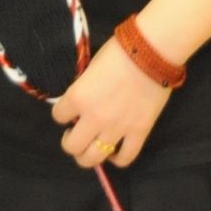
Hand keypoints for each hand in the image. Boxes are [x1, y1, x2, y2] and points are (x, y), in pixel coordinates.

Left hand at [51, 41, 170, 171]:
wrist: (152, 51)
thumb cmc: (119, 51)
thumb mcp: (90, 68)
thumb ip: (83, 89)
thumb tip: (82, 103)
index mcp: (78, 97)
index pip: (58, 116)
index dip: (63, 114)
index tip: (69, 111)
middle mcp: (94, 118)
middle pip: (71, 147)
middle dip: (71, 142)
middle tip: (77, 133)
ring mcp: (117, 128)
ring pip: (93, 159)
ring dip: (88, 155)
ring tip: (92, 146)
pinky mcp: (139, 132)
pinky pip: (125, 158)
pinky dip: (117, 159)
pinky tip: (114, 151)